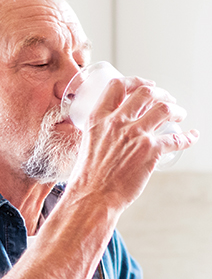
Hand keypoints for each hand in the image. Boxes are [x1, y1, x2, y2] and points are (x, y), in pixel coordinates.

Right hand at [67, 77, 198, 210]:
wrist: (92, 196)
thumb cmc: (87, 177)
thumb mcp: (88, 145)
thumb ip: (101, 134)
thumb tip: (113, 133)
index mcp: (98, 119)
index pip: (117, 86)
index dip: (136, 81)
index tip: (145, 85)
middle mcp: (117, 122)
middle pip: (145, 93)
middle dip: (161, 93)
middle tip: (167, 100)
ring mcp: (135, 135)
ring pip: (164, 109)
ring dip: (176, 109)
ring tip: (180, 114)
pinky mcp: (150, 151)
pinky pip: (176, 138)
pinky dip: (188, 137)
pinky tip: (191, 137)